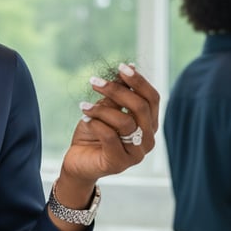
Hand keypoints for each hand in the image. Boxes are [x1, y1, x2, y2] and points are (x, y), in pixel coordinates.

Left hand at [61, 62, 159, 186]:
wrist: (78, 161)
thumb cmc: (93, 134)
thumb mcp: (105, 110)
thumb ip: (117, 96)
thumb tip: (128, 67)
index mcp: (148, 124)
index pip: (152, 98)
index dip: (139, 81)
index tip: (121, 67)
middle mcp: (147, 139)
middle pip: (141, 108)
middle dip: (117, 91)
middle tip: (95, 82)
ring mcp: (135, 154)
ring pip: (125, 122)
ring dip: (101, 109)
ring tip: (83, 105)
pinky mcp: (119, 163)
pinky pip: (110, 137)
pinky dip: (96, 124)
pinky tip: (84, 120)